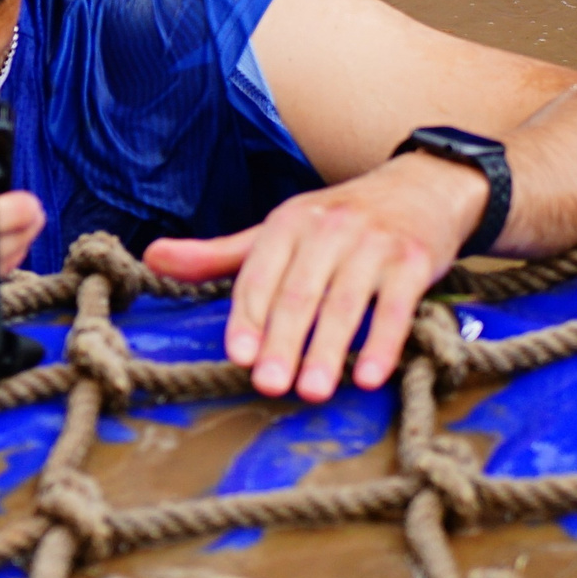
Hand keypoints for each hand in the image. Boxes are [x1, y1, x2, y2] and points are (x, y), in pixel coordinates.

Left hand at [142, 156, 480, 402]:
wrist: (424, 186)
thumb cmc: (341, 219)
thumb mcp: (280, 230)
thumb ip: (220, 254)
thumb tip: (152, 257)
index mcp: (287, 222)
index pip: (260, 274)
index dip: (248, 316)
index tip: (239, 356)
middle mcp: (328, 228)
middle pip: (299, 293)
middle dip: (283, 341)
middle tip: (270, 385)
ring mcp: (374, 243)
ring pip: (345, 303)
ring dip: (329, 350)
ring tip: (314, 391)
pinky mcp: (413, 260)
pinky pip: (395, 307)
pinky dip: (383, 343)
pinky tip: (369, 376)